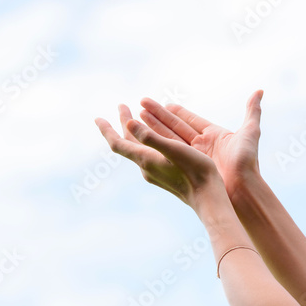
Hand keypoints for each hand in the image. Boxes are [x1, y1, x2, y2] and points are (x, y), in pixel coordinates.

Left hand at [94, 104, 224, 212]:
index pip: (118, 143)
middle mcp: (146, 167)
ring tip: (134, 118)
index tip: (97, 117)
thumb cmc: (194, 172)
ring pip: (138, 148)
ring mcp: (154, 172)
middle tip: (122, 106)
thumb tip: (128, 124)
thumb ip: (151, 137)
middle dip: (123, 124)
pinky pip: (148, 153)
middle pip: (127, 143)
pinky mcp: (164, 174)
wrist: (208, 199)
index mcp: (145, 160)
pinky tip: (153, 138)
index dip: (106, 130)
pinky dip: (145, 140)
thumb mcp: (174, 150)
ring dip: (134, 131)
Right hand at [138, 90, 262, 200]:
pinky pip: (169, 150)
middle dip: (159, 115)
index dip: (177, 111)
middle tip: (143, 103)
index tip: (164, 103)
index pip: (191, 120)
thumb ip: (252, 111)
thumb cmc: (247, 163)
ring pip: (170, 137)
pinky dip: (156, 142)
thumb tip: (259, 91)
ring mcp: (194, 157)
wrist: (242, 190)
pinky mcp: (187, 166)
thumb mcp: (250, 133)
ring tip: (139, 114)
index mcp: (215, 135)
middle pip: (176, 126)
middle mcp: (202, 145)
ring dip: (154, 126)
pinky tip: (144, 134)